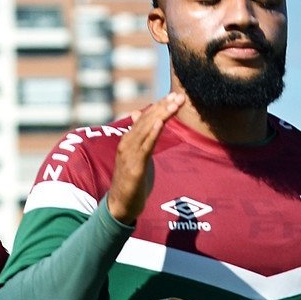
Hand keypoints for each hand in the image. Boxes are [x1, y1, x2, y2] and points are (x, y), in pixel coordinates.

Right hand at [104, 94, 184, 224]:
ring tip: (174, 104)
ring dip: (161, 116)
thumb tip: (136, 114)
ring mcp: (130, 155)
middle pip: (147, 120)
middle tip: (179, 96)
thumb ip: (139, 135)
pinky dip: (152, 134)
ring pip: (146, 130)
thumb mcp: (136, 153)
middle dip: (163, 107)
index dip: (160, 106)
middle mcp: (127, 143)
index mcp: (129, 139)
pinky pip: (145, 147)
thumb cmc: (130, 179)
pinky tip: (160, 123)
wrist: (120, 204)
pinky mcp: (134, 167)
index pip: (145, 117)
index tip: (175, 95)